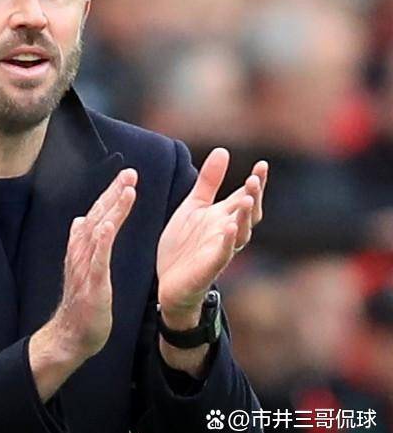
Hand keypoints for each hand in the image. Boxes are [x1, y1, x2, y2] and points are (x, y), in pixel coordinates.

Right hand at [29, 168, 137, 399]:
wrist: (70, 336)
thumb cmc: (82, 304)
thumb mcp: (84, 269)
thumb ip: (84, 244)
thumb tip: (80, 221)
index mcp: (82, 248)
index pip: (98, 215)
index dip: (111, 195)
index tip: (127, 177)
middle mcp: (80, 252)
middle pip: (97, 216)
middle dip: (113, 193)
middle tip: (130, 172)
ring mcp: (84, 268)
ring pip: (97, 232)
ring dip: (111, 210)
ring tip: (126, 190)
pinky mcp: (90, 285)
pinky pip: (96, 259)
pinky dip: (102, 241)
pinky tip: (109, 225)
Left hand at [157, 148, 267, 328]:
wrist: (169, 282)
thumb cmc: (185, 244)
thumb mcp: (193, 206)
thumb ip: (208, 181)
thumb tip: (223, 150)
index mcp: (224, 216)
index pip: (245, 197)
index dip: (256, 182)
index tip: (262, 164)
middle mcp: (227, 232)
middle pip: (248, 214)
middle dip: (253, 197)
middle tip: (254, 180)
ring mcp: (220, 250)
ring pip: (240, 233)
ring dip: (244, 217)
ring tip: (245, 199)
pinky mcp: (209, 267)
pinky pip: (222, 253)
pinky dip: (227, 240)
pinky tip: (228, 226)